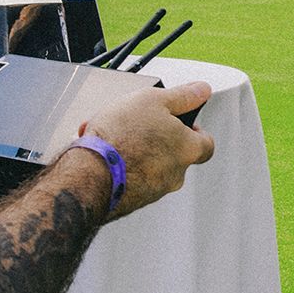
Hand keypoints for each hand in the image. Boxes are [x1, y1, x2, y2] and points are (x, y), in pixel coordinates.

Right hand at [79, 81, 215, 216]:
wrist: (86, 176)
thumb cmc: (121, 137)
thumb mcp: (154, 100)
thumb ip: (183, 96)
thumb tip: (202, 90)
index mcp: (188, 150)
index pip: (206, 144)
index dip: (195, 130)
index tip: (183, 122)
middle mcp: (175, 175)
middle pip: (174, 154)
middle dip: (156, 138)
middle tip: (136, 125)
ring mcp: (153, 191)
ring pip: (148, 165)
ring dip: (133, 150)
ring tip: (109, 135)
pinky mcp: (130, 202)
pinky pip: (129, 179)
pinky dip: (118, 167)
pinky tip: (100, 153)